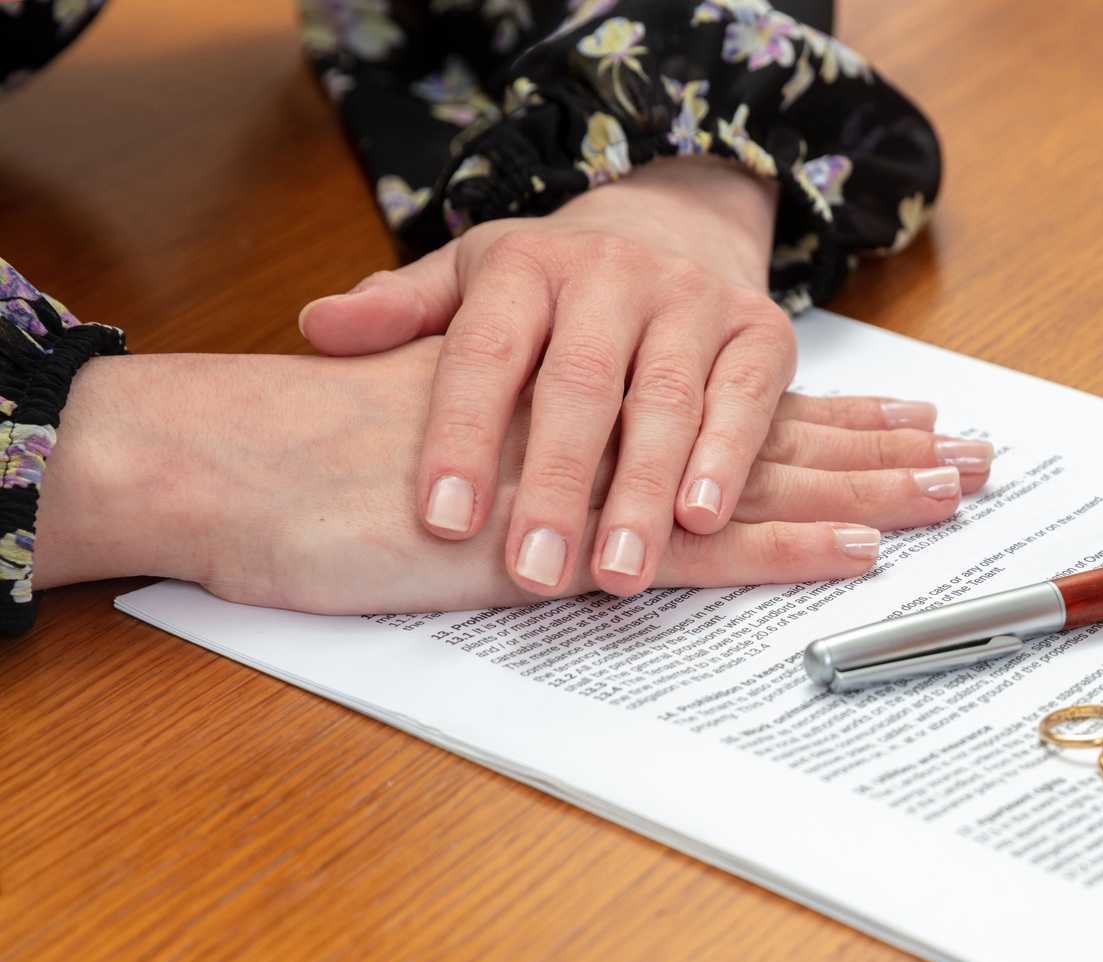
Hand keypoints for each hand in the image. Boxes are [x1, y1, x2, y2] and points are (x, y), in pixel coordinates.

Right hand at [34, 339, 985, 613]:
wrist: (249, 466)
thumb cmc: (335, 472)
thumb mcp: (460, 462)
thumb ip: (532, 468)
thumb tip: (587, 510)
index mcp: (599, 415)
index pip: (737, 414)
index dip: (832, 417)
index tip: (912, 419)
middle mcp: (618, 438)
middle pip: (778, 440)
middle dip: (886, 450)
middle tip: (980, 457)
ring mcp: (607, 487)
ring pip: (767, 482)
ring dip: (873, 489)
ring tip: (963, 492)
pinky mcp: (580, 542)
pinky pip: (710, 547)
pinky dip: (790, 544)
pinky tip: (862, 549)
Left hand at [299, 157, 889, 597]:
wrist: (675, 222)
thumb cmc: (559, 284)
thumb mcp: (471, 280)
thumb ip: (400, 311)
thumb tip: (318, 330)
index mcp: (525, 267)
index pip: (484, 355)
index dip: (461, 439)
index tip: (441, 521)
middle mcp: (612, 275)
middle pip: (581, 388)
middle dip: (558, 487)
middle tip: (534, 575)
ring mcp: (692, 301)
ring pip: (668, 404)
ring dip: (644, 494)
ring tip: (617, 573)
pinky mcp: (761, 332)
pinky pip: (747, 401)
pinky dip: (727, 461)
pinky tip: (703, 522)